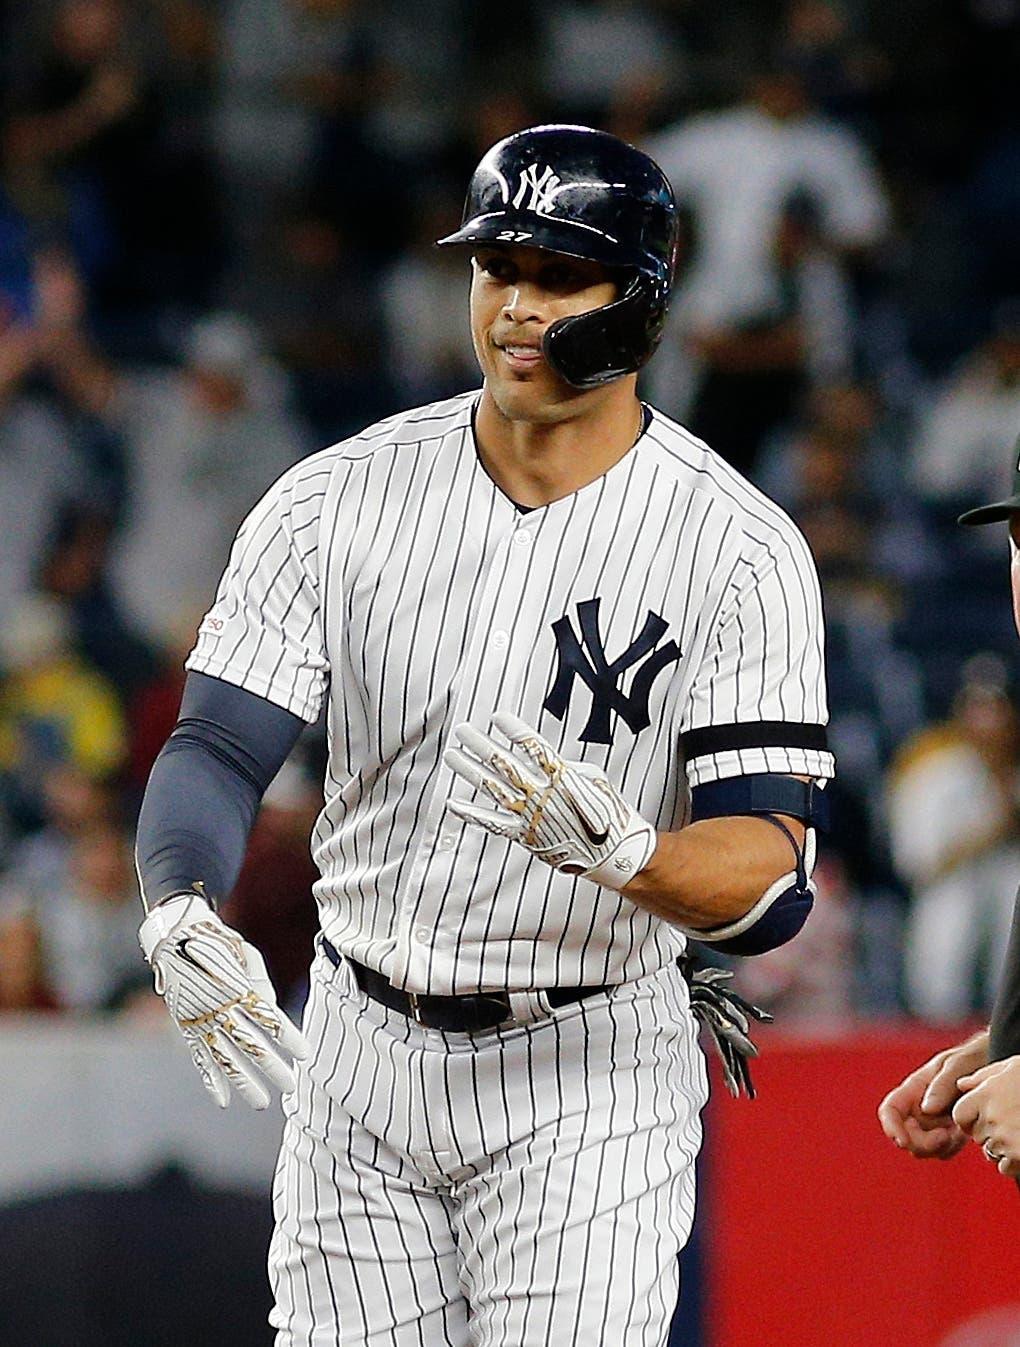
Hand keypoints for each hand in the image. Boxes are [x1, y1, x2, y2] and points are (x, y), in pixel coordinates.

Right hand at [139, 892, 308, 1109]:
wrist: (177, 935)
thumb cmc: (220, 942)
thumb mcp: (246, 954)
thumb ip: (260, 983)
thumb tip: (269, 1008)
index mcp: (239, 988)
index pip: (270, 1019)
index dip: (288, 1038)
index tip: (305, 1055)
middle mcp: (221, 1007)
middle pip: (251, 1043)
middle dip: (272, 1067)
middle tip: (290, 1086)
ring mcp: (202, 1019)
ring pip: (226, 1058)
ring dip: (244, 1082)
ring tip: (261, 1102)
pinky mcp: (187, 1025)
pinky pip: (199, 1057)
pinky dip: (210, 1079)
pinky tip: (223, 1099)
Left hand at [444, 711, 655, 889]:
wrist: (614, 854)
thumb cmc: (608, 813)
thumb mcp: (595, 779)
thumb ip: (567, 767)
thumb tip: (547, 761)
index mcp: (564, 777)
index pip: (535, 748)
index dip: (516, 731)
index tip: (497, 716)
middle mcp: (544, 795)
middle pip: (505, 765)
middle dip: (481, 745)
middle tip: (462, 729)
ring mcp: (532, 816)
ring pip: (493, 789)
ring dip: (470, 770)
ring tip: (452, 755)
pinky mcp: (525, 836)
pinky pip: (493, 824)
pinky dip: (471, 814)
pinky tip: (453, 803)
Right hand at [877, 1029, 988, 1158]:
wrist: (994, 1061)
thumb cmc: (974, 1056)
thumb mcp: (959, 1064)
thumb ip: (942, 1084)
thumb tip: (926, 1109)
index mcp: (915, 1088)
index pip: (890, 1110)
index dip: (891, 1128)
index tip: (904, 1141)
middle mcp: (919, 1107)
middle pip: (904, 1135)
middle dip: (920, 1143)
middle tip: (944, 1136)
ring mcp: (934, 1122)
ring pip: (922, 1148)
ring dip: (937, 1147)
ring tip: (957, 1133)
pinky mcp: (951, 1132)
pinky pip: (942, 1150)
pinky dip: (950, 1148)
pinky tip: (964, 1134)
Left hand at [952, 1057, 1019, 1176]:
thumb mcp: (1013, 1067)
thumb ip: (984, 1076)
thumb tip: (961, 1085)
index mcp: (986, 1095)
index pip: (960, 1115)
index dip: (969, 1117)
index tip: (982, 1117)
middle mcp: (992, 1118)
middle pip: (976, 1135)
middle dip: (987, 1132)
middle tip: (1010, 1123)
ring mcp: (1006, 1140)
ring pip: (990, 1152)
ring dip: (1001, 1148)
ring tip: (1019, 1133)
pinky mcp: (1019, 1157)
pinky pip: (1005, 1168)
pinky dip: (1012, 1163)